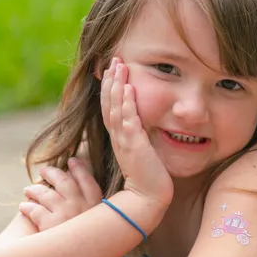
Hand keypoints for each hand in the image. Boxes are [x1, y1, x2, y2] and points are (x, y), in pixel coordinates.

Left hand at [19, 158, 102, 231]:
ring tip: (28, 189)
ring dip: (34, 190)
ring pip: (45, 193)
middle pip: (64, 181)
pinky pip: (33, 210)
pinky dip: (27, 207)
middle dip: (52, 173)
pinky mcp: (49, 225)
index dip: (80, 168)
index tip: (72, 160)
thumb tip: (84, 196)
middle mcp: (81, 205)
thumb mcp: (103, 229)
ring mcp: (65, 214)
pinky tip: (22, 207)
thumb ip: (94, 212)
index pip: (88, 179)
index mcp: (98, 205)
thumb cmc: (96, 255)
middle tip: (43, 171)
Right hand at [101, 57, 172, 206]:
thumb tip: (141, 124)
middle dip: (110, 79)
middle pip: (108, 102)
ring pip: (115, 107)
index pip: (109, 107)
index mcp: (119, 137)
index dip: (109, 88)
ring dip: (116, 84)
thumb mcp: (140, 151)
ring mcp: (124, 140)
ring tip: (119, 64)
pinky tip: (128, 87)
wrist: (148, 198)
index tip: (112, 69)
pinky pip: (128, 119)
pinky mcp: (134, 145)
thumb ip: (138, 137)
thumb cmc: (148, 177)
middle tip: (113, 59)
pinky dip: (126, 102)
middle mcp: (118, 136)